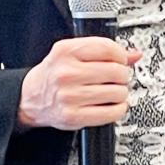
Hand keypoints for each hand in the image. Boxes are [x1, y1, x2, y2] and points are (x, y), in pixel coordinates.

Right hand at [17, 37, 140, 130]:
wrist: (30, 98)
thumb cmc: (53, 75)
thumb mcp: (71, 55)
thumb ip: (101, 52)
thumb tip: (133, 55)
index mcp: (65, 51)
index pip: (107, 48)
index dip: (121, 55)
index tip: (121, 60)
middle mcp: (67, 73)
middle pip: (115, 71)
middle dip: (122, 75)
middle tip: (117, 78)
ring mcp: (70, 96)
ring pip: (117, 92)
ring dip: (121, 93)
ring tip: (113, 92)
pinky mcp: (74, 116)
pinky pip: (111, 112)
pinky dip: (119, 109)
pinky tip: (113, 105)